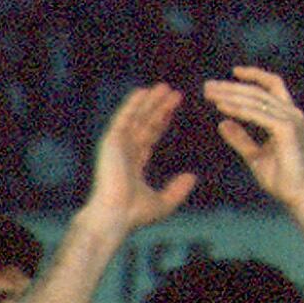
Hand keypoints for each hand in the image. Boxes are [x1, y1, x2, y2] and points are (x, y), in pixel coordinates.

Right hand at [83, 83, 198, 230]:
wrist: (114, 215)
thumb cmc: (135, 214)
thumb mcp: (163, 202)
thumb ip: (177, 189)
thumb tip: (193, 177)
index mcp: (133, 164)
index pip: (150, 136)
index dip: (162, 121)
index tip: (173, 108)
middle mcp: (124, 153)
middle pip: (145, 124)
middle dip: (158, 107)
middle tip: (173, 91)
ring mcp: (116, 146)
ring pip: (136, 118)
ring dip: (148, 102)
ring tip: (163, 87)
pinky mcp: (110, 142)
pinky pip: (123, 119)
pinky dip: (132, 105)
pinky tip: (143, 92)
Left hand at [201, 66, 303, 207]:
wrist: (296, 195)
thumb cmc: (280, 178)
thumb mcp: (254, 155)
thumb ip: (241, 138)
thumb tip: (223, 123)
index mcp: (288, 117)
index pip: (273, 86)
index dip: (255, 75)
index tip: (234, 72)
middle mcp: (292, 114)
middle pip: (259, 90)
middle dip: (231, 86)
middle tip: (207, 86)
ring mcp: (291, 120)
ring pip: (256, 99)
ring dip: (230, 94)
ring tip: (208, 94)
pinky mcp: (286, 129)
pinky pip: (257, 114)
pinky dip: (237, 109)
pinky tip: (220, 107)